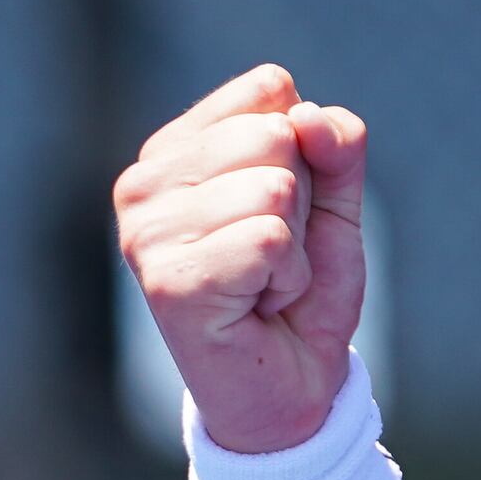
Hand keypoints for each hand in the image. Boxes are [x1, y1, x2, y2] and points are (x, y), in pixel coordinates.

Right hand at [114, 63, 370, 453]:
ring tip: (264, 285)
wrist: (293, 390)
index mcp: (173, 150)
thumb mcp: (334, 203)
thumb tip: (310, 115)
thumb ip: (336, 145)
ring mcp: (147, 234)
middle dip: (303, 202)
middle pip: (275, 133)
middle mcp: (143, 185)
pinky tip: (258, 307)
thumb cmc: (301, 291)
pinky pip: (271, 238)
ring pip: (276, 186)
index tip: (280, 211)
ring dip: (296, 248)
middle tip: (274, 258)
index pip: (268, 89)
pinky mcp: (169, 282)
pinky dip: (289, 278)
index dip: (305, 153)